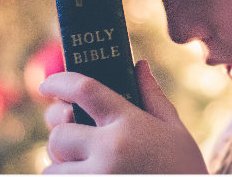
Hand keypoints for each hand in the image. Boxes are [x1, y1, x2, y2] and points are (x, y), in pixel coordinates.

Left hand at [39, 60, 207, 173]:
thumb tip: (139, 65)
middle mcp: (109, 151)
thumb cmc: (184, 170)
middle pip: (59, 133)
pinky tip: (86, 175)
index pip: (85, 89)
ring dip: (60, 165)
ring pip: (52, 168)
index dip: (60, 82)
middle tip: (72, 136)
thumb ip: (153, 96)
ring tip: (82, 165)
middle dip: (61, 133)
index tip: (47, 85)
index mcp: (130, 124)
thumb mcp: (175, 130)